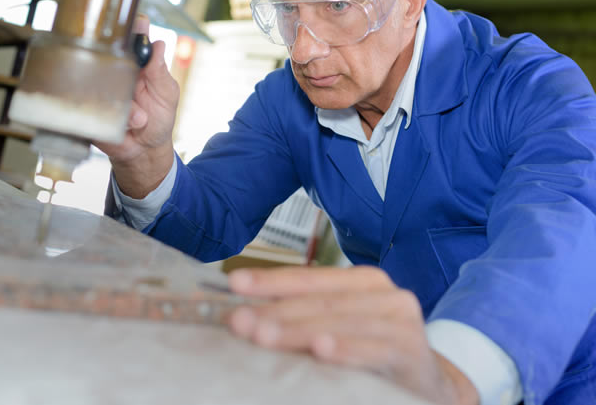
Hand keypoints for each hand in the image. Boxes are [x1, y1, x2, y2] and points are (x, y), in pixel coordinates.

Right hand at [93, 15, 178, 197]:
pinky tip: (129, 127)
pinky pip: (98, 107)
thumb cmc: (158, 117)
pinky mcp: (90, 108)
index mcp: (135, 64)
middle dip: (126, 72)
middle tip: (138, 86)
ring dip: (129, 105)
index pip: (131, 40)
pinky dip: (119, 119)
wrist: (144, 150)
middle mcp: (115, 72)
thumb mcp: (167, 94)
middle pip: (110, 56)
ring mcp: (101, 89)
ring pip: (106, 84)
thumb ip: (161, 72)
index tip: (140, 22)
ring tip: (142, 119)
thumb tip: (160, 45)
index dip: (134, 29)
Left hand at [228, 266, 478, 404]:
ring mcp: (401, 320)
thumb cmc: (372, 354)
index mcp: (361, 281)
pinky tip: (320, 350)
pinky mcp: (412, 351)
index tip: (234, 284)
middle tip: (239, 321)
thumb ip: (299, 320)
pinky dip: (346, 349)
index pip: (308, 278)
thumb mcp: (338, 330)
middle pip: (319, 300)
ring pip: (340, 321)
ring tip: (263, 335)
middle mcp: (383, 292)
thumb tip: (241, 316)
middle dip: (274, 311)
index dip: (270, 280)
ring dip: (298, 330)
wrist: (431, 387)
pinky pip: (374, 349)